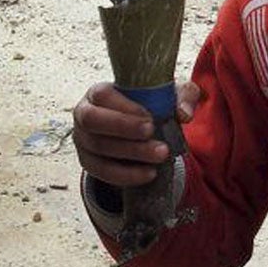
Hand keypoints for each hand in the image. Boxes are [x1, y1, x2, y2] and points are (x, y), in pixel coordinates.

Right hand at [72, 81, 200, 186]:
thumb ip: (183, 96)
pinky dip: (126, 175)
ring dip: (131, 154)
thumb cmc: (152, 104)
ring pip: (99, 148)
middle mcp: (84, 114)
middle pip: (92, 121)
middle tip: (152, 134)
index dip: (124, 108)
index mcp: (100, 92)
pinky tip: (149, 173)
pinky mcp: (89, 162)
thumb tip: (184, 114)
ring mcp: (83, 140)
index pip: (103, 96)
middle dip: (123, 129)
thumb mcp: (171, 95)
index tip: (150, 118)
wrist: (141, 129)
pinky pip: (101, 172)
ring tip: (161, 155)